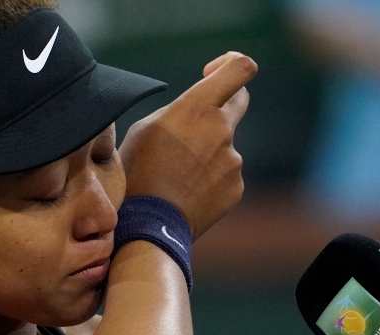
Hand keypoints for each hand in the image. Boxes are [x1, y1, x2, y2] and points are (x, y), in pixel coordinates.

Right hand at [119, 52, 257, 240]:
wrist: (150, 225)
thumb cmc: (139, 173)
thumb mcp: (145, 129)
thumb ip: (177, 111)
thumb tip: (191, 112)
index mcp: (198, 107)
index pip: (240, 68)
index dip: (230, 64)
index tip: (211, 73)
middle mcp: (222, 129)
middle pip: (239, 100)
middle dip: (221, 104)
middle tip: (195, 123)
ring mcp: (233, 160)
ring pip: (224, 144)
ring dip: (207, 151)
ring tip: (177, 173)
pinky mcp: (236, 186)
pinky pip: (225, 173)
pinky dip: (210, 178)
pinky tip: (187, 191)